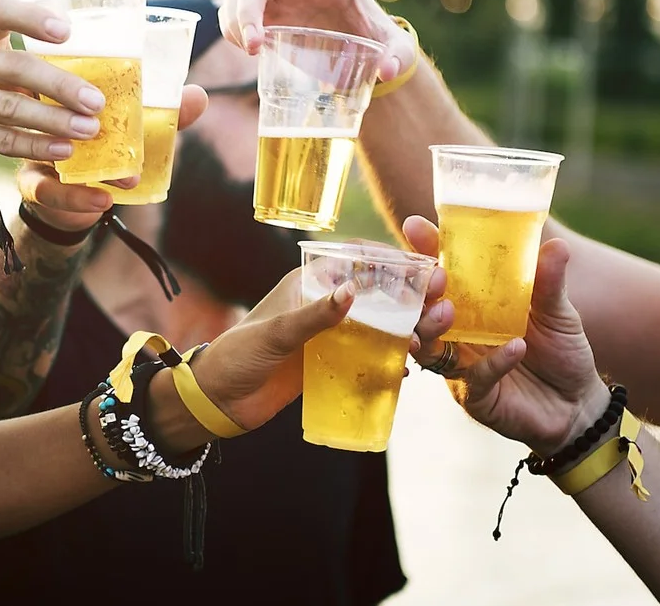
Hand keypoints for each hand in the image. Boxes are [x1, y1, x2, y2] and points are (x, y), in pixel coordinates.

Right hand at [0, 0, 109, 171]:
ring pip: (10, 107)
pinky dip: (36, 146)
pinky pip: (0, 139)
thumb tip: (100, 67)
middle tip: (96, 102)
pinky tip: (64, 150)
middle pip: (14, 67)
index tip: (66, 32)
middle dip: (60, 85)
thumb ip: (30, 60)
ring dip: (54, 121)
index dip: (31, 18)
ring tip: (89, 129)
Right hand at [16, 85, 209, 231]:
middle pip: (45, 107)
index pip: (63, 72)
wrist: (72, 199)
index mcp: (64, 91)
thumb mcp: (133, 131)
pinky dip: (77, 197)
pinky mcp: (32, 183)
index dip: (75, 74)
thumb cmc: (105, 150)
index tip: (105, 86)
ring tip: (127, 176)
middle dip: (76, 115)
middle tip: (105, 124)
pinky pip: (48, 190)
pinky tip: (102, 200)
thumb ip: (163, 116)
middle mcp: (42, 114)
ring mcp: (33, 149)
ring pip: (47, 148)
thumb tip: (199, 95)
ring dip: (85, 159)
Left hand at [195, 249, 450, 431]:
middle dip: (413, 298)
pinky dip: (391, 358)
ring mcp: (331, 333)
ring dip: (408, 329)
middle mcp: (325, 303)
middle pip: (380, 293)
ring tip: (425, 340)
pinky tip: (407, 368)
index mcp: (310, 281)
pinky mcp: (332, 361)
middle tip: (441, 306)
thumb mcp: (276, 333)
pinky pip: (371, 354)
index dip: (396, 261)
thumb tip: (354, 291)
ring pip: (381, 324)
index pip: (360, 260)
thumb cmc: (238, 355)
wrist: (218, 400)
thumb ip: (314, 315)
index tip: (428, 268)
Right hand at [219, 0, 417, 80]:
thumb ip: (399, 56)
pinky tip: (248, 49)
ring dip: (234, 16)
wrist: (359, 51)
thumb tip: (387, 70)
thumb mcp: (395, 48)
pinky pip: (234, 10)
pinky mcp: (264, 13)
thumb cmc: (377, 41)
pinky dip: (232, 28)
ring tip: (250, 49)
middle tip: (255, 44)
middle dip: (248, 6)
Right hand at [403, 215, 609, 456]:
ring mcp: (460, 366)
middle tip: (435, 278)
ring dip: (432, 326)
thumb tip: (558, 246)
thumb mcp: (558, 312)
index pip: (438, 274)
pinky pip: (473, 379)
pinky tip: (515, 347)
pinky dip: (493, 362)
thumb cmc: (561, 352)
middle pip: (417, 310)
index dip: (425, 251)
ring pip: (427, 346)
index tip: (416, 227)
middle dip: (417, 292)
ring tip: (450, 311)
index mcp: (470, 304)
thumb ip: (549, 282)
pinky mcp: (474, 397)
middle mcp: (456, 333)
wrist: (578, 405)